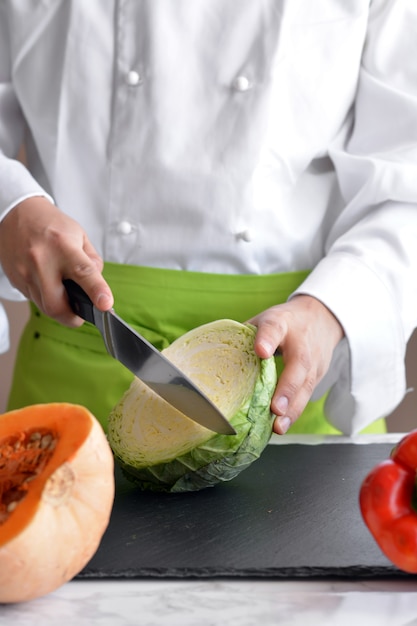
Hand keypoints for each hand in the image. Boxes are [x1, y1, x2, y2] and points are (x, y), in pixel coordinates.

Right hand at [0, 197, 112, 325]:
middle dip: (72, 317)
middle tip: (81, 314)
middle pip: (56, 305)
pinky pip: (34, 299)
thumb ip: (92, 261)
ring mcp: (25, 272)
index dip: (96, 291)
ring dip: (59, 308)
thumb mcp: (79, 235)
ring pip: (44, 307)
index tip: (106, 305)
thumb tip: (98, 286)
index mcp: (63, 246)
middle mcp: (42, 261)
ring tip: (66, 295)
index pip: (83, 273)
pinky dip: (46, 299)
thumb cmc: (51, 224)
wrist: (17, 214)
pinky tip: (50, 286)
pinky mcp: (16, 280)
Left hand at [248, 295, 343, 434]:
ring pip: (307, 385)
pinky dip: (294, 412)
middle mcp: (301, 341)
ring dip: (292, 409)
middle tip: (275, 409)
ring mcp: (314, 359)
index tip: (261, 351)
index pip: (274, 328)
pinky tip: (282, 426)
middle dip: (287, 388)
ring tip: (278, 427)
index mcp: (281, 322)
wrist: (321, 317)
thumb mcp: (264, 320)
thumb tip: (217, 360)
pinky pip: (307, 395)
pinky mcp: (319, 375)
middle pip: (298, 363)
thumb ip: (246, 337)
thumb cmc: (284, 322)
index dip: (267, 339)